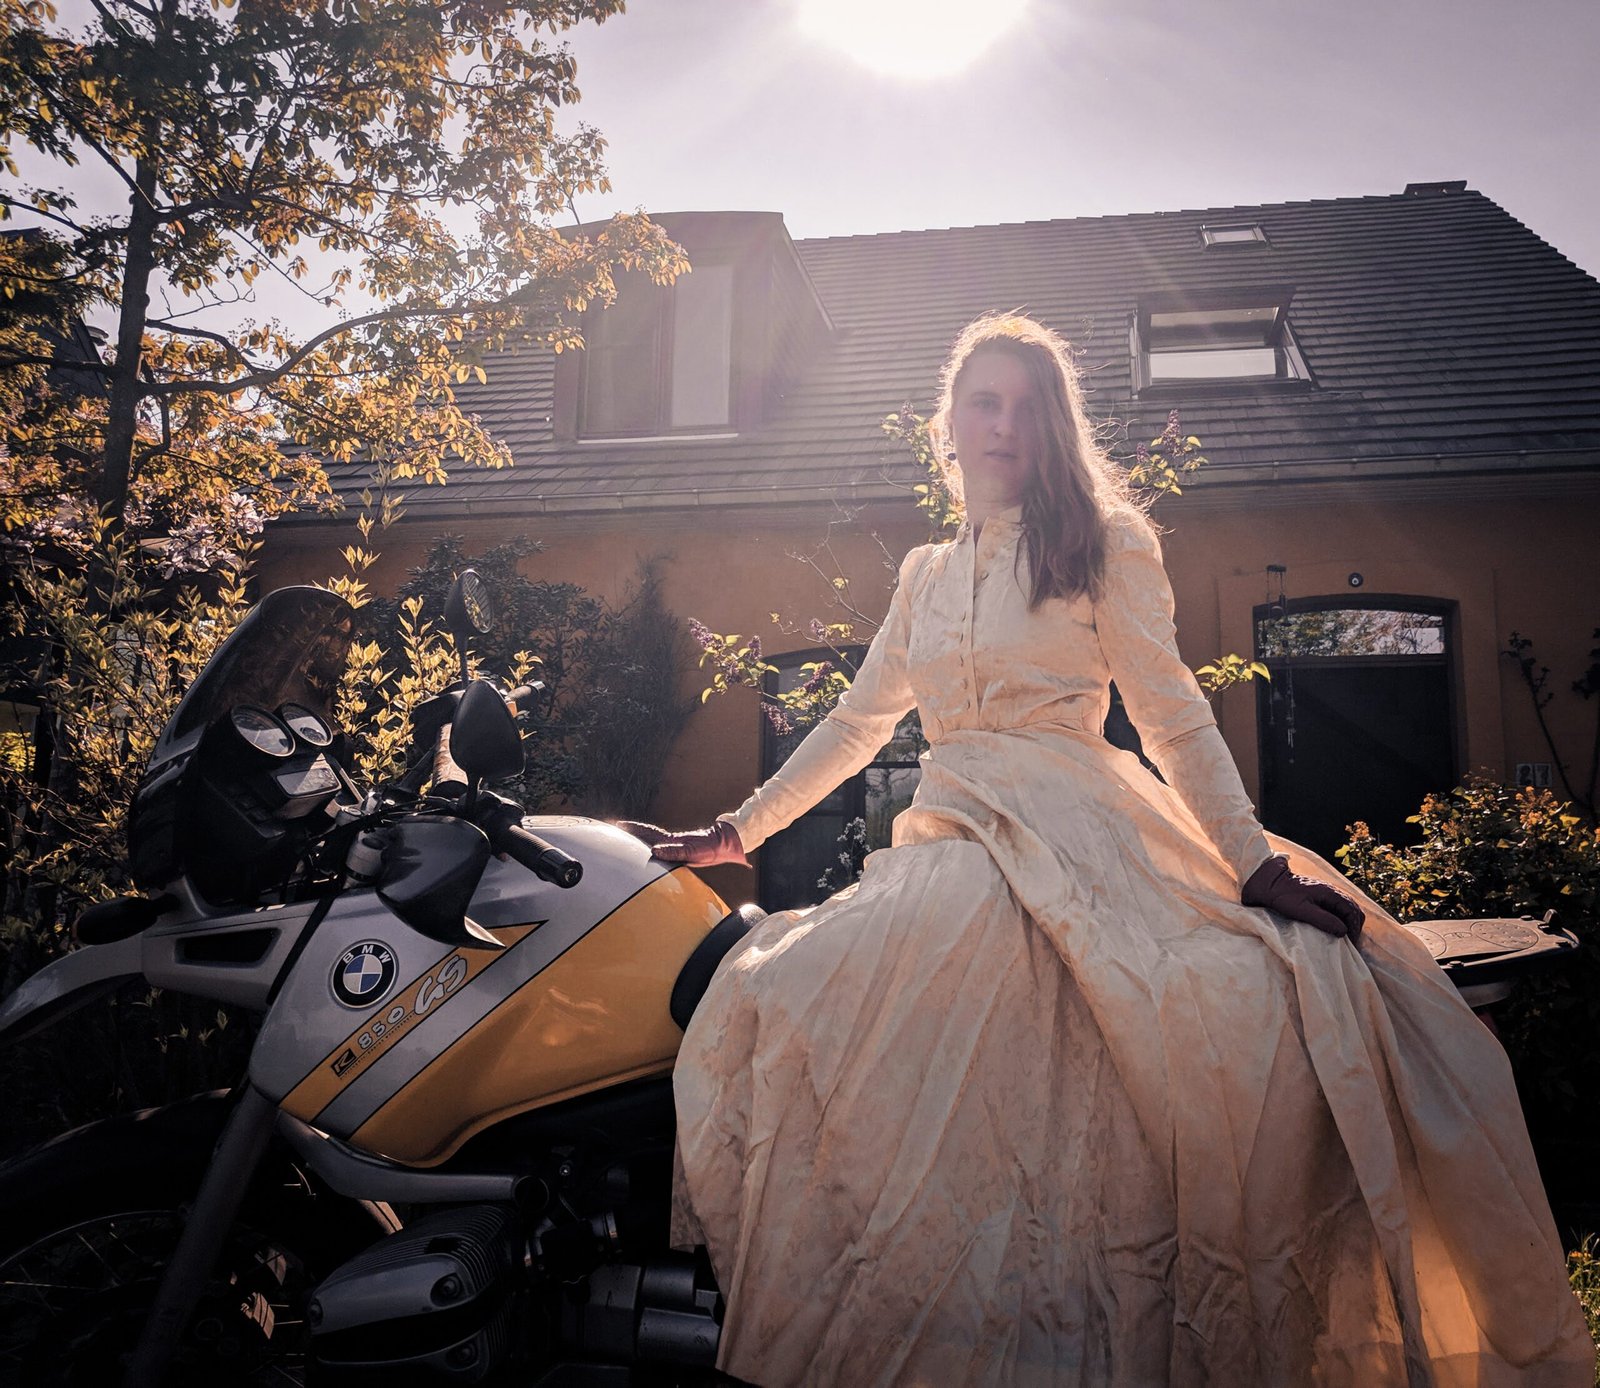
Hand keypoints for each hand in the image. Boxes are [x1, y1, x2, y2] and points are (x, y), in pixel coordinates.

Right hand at [616, 819, 747, 866]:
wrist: (722, 845)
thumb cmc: (708, 848)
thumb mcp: (690, 852)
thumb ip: (673, 852)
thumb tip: (654, 851)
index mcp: (669, 840)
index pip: (646, 832)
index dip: (632, 829)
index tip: (618, 825)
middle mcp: (669, 841)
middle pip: (646, 835)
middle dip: (631, 833)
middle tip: (616, 830)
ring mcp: (673, 845)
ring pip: (652, 842)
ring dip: (640, 840)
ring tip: (627, 842)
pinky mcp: (678, 852)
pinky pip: (660, 850)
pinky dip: (651, 849)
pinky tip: (650, 853)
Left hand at [1242, 856, 1363, 942]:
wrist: (1271, 883)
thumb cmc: (1284, 897)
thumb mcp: (1302, 911)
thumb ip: (1324, 920)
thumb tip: (1343, 931)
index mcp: (1331, 894)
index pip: (1353, 912)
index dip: (1355, 929)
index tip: (1351, 942)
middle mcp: (1333, 891)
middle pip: (1354, 910)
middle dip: (1355, 926)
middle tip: (1350, 942)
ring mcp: (1328, 892)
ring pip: (1348, 908)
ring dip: (1349, 922)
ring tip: (1344, 937)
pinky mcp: (1322, 895)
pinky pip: (1339, 907)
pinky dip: (1342, 918)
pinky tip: (1335, 927)